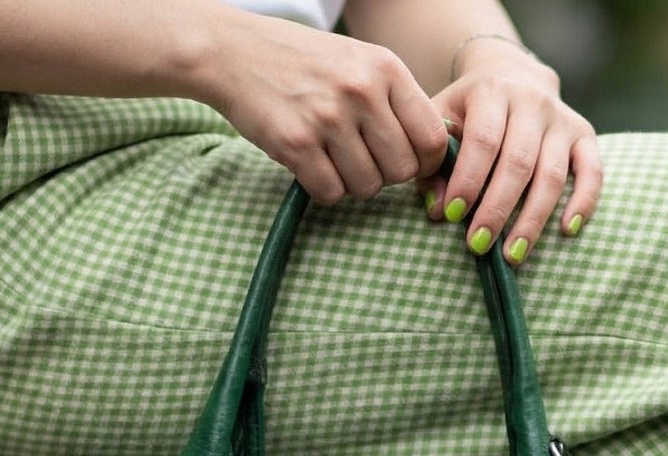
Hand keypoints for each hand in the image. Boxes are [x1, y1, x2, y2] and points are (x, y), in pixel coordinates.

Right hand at [209, 16, 447, 204]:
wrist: (230, 50)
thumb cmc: (304, 64)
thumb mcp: (359, 63)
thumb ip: (397, 102)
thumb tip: (437, 154)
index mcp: (385, 68)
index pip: (432, 139)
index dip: (425, 163)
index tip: (408, 163)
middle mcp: (361, 90)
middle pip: (402, 170)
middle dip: (385, 174)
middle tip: (361, 157)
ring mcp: (328, 117)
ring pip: (368, 187)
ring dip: (352, 182)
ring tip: (332, 155)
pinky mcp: (296, 143)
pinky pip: (332, 193)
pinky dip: (324, 188)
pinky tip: (310, 163)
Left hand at [420, 41, 600, 264]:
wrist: (514, 75)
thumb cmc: (472, 110)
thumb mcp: (444, 120)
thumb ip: (435, 163)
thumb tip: (437, 210)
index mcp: (493, 91)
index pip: (483, 140)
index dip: (469, 180)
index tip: (453, 216)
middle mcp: (532, 102)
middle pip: (518, 162)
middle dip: (497, 208)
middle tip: (478, 245)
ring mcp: (562, 119)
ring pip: (551, 175)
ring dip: (532, 220)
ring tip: (513, 255)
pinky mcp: (585, 135)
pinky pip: (592, 172)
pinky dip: (584, 202)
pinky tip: (566, 231)